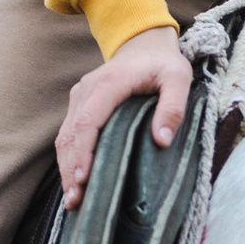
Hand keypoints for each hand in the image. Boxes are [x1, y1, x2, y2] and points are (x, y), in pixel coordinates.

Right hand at [54, 27, 189, 209]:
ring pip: (65, 135)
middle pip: (71, 133)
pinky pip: (69, 133)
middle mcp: (88, 89)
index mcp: (111, 82)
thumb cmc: (163, 63)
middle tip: (75, 201)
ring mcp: (80, 95)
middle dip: (71, 168)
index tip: (84, 178)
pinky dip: (69, 157)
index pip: (90, 120)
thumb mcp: (178, 78)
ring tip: (72, 199)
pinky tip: (74, 180)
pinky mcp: (79, 103)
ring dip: (66, 167)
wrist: (144, 42)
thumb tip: (162, 141)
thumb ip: (173, 107)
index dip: (84, 151)